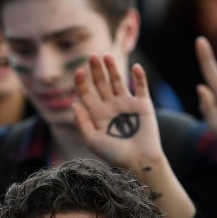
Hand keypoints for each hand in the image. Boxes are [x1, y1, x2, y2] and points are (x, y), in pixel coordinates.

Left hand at [73, 54, 165, 174]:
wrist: (139, 161)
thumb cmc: (114, 154)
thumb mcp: (92, 140)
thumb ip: (82, 122)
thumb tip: (74, 103)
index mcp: (97, 114)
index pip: (86, 93)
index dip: (82, 82)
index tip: (79, 72)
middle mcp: (110, 106)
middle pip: (101, 83)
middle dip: (96, 70)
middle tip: (92, 56)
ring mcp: (127, 104)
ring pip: (118, 81)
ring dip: (113, 69)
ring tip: (107, 57)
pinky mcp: (143, 105)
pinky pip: (141, 87)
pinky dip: (139, 76)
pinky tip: (135, 67)